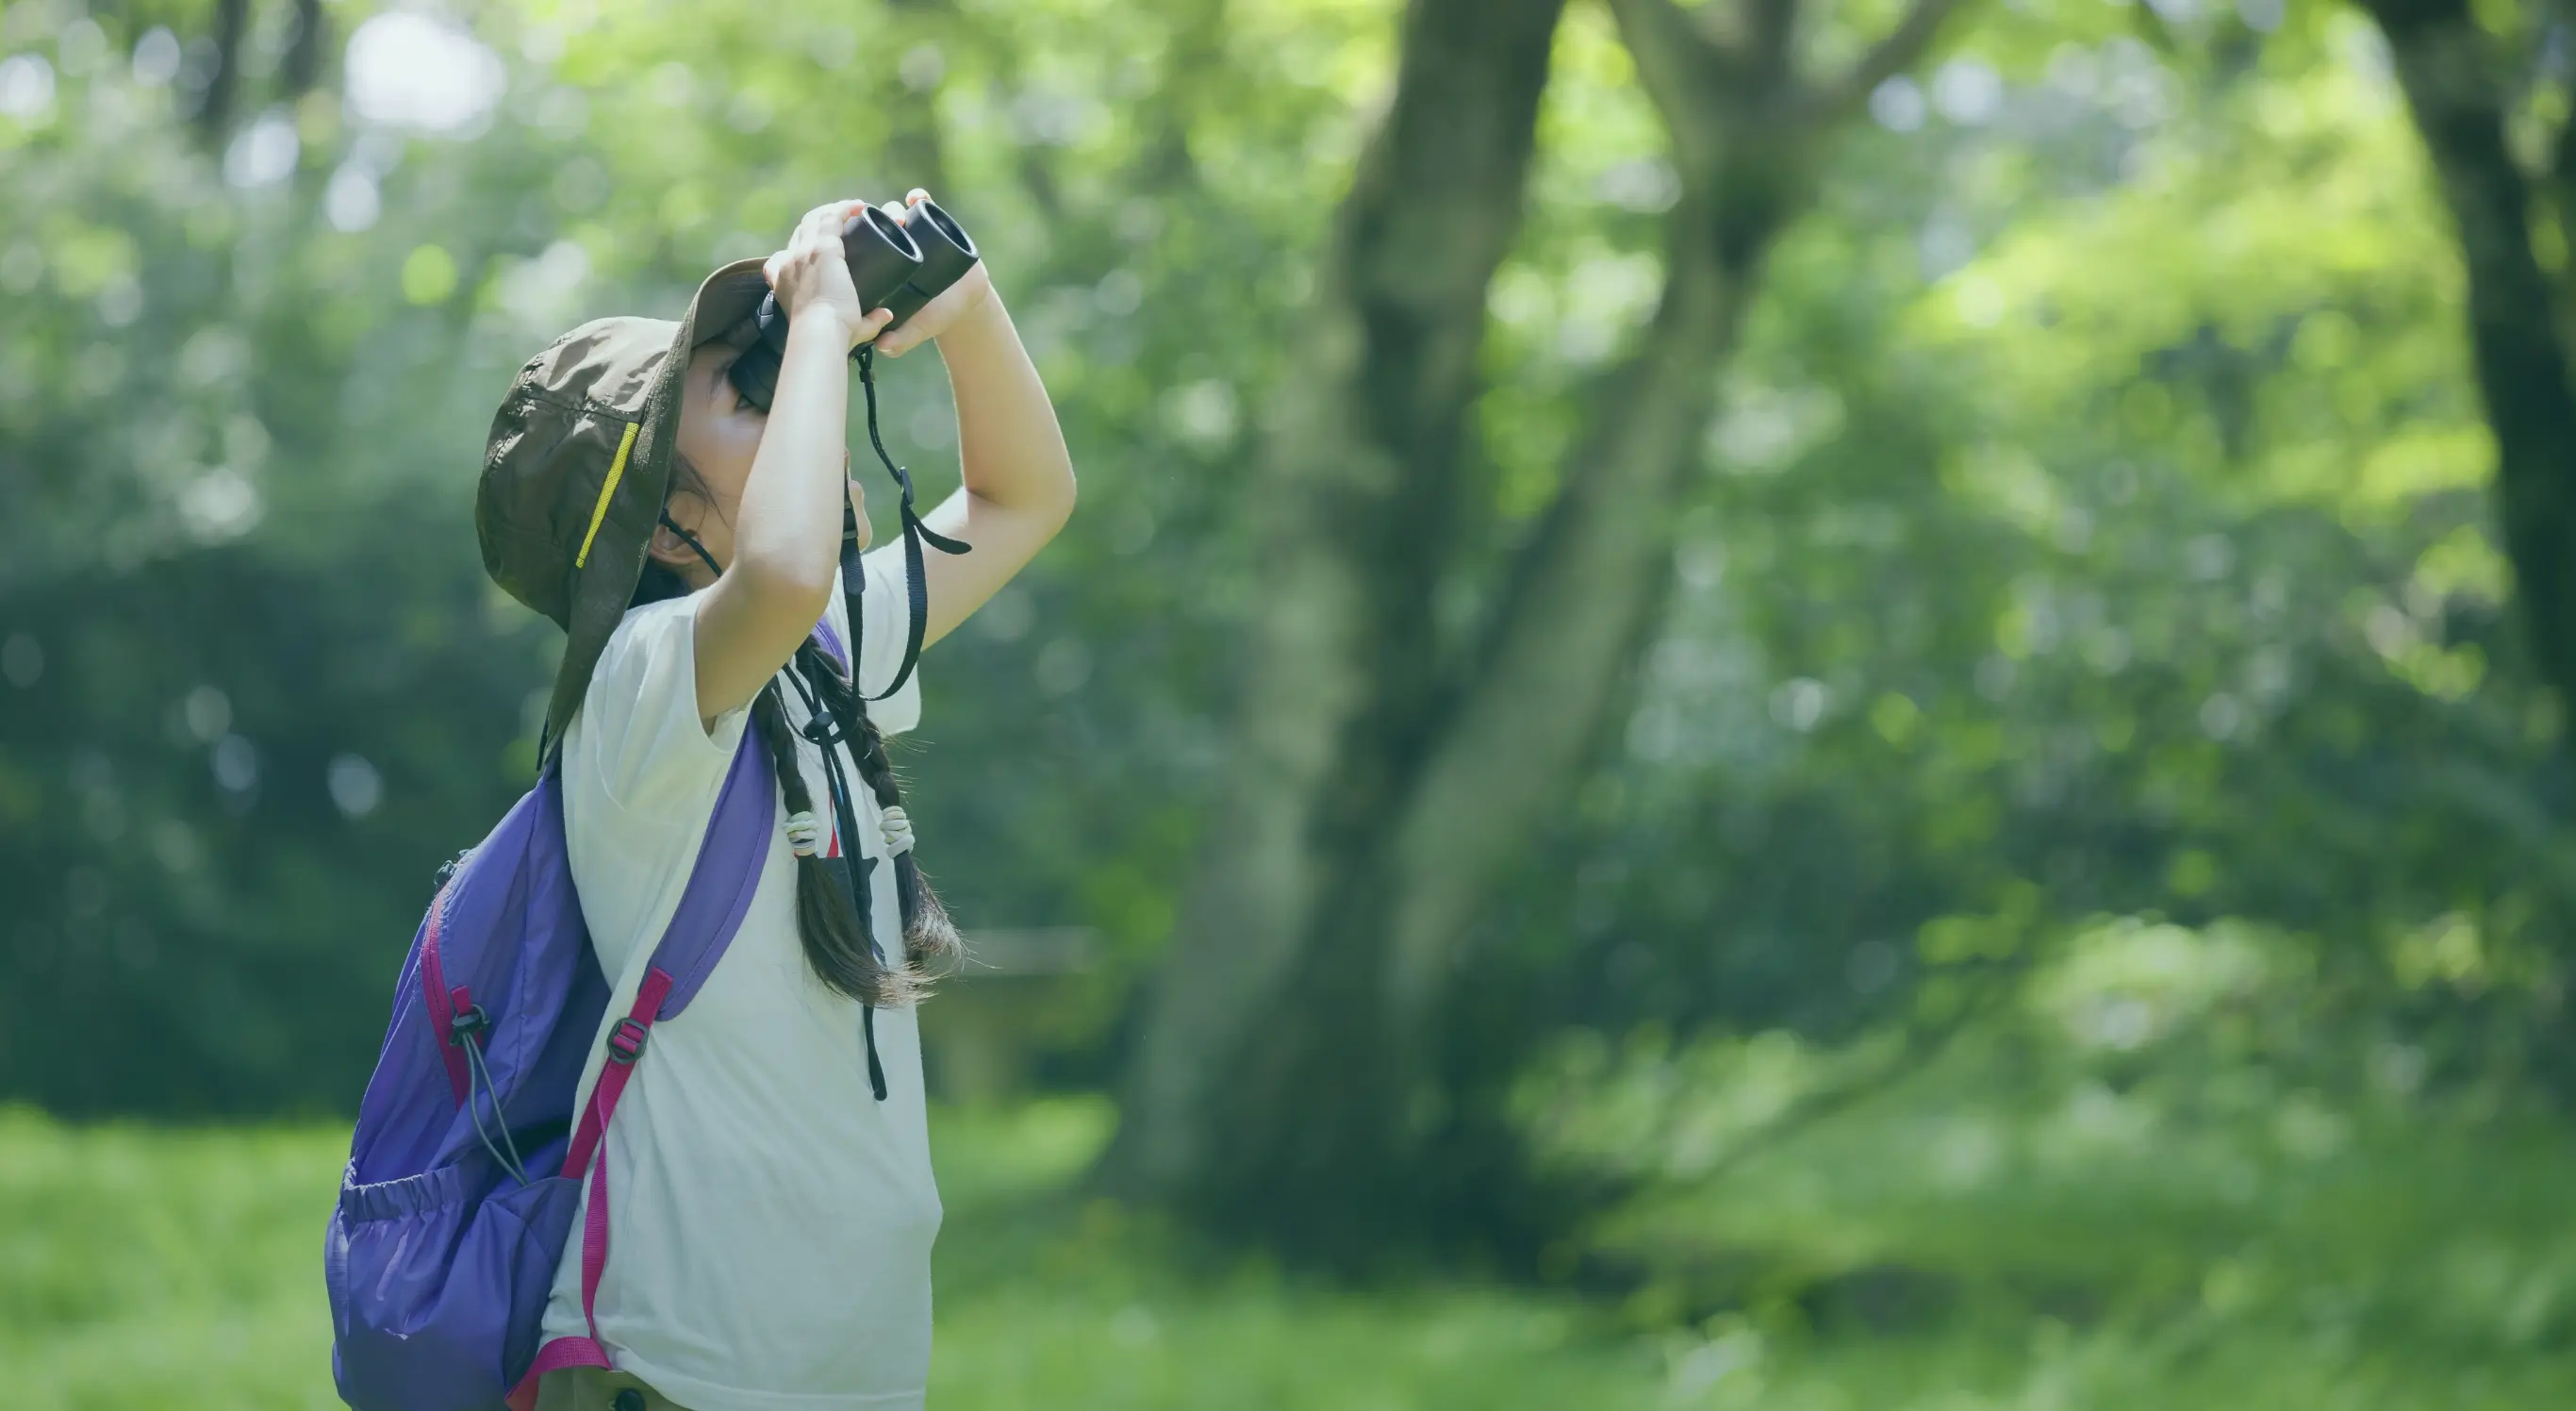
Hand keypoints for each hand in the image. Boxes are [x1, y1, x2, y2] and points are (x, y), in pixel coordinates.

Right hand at [764, 200, 892, 351]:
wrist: (821, 333)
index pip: (781, 259)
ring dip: (834, 211)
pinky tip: (859, 207)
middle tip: (845, 224)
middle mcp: (789, 263)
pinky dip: (845, 209)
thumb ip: (869, 323)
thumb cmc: (831, 337)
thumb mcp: (847, 328)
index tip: (816, 249)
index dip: (798, 251)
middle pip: (801, 231)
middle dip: (821, 223)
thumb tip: (886, 315)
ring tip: (854, 210)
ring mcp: (803, 252)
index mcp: (782, 282)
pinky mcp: (821, 247)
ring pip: (815, 219)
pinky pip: (831, 217)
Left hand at [871, 189, 995, 357]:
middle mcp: (891, 244)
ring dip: (896, 210)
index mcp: (878, 265)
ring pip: (897, 212)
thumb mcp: (918, 327)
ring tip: (901, 219)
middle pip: (877, 226)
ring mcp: (912, 231)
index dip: (855, 241)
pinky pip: (923, 204)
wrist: (964, 299)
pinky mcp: (933, 222)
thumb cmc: (935, 313)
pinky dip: (919, 197)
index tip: (856, 243)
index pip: (861, 247)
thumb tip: (883, 348)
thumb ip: (902, 338)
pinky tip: (916, 196)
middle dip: (878, 223)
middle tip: (884, 232)